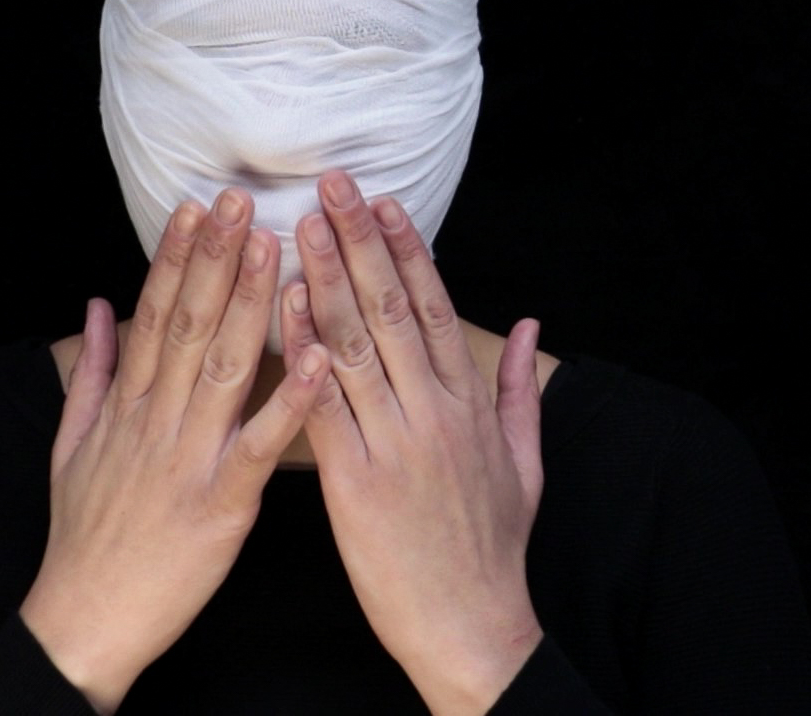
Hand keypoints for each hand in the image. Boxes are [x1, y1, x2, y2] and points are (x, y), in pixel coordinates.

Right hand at [20, 188, 331, 714]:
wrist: (85, 617)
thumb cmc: (86, 533)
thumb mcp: (72, 445)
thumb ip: (94, 372)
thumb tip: (98, 303)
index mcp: (129, 405)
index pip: (155, 313)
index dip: (178, 256)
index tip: (199, 206)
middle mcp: (157, 419)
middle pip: (189, 323)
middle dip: (217, 258)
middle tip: (242, 200)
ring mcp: (188, 458)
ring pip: (223, 367)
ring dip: (251, 304)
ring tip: (276, 248)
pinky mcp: (220, 502)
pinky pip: (259, 444)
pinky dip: (287, 400)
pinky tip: (314, 356)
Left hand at [280, 170, 546, 715]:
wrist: (470, 625)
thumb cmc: (491, 548)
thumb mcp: (525, 463)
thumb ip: (517, 389)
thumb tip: (526, 325)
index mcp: (469, 405)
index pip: (433, 307)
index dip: (408, 249)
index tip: (386, 202)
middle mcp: (434, 413)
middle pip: (391, 309)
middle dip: (360, 240)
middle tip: (333, 186)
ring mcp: (395, 443)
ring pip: (355, 344)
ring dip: (325, 277)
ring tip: (298, 225)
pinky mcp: (356, 481)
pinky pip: (324, 404)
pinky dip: (304, 352)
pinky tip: (284, 308)